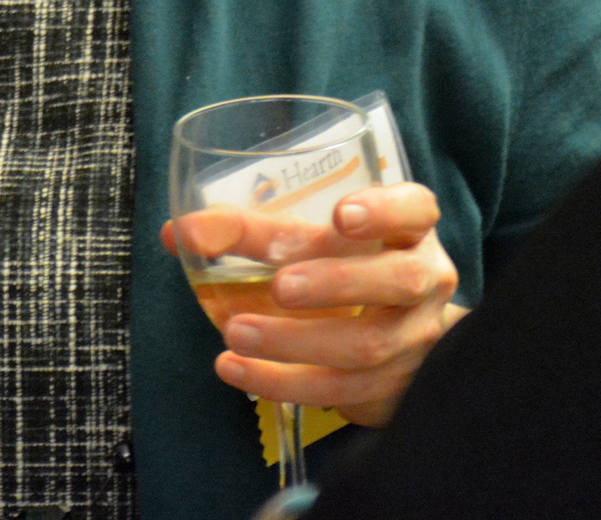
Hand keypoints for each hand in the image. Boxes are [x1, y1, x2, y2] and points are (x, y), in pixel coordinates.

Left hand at [162, 182, 463, 426]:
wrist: (391, 332)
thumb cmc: (341, 265)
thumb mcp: (305, 238)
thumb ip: (245, 231)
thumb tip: (177, 233)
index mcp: (406, 231)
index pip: (415, 209)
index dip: (385, 211)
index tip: (341, 216)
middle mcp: (423, 280)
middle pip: (398, 280)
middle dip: (336, 284)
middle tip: (280, 287)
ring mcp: (415, 336)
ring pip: (367, 344)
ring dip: (295, 342)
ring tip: (235, 334)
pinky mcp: (395, 385)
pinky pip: (342, 389)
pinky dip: (284, 382)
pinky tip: (238, 370)